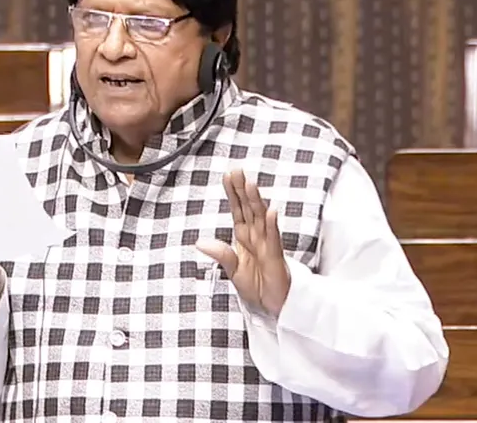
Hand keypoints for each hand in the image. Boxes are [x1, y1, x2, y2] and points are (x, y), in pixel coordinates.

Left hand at [196, 170, 291, 317]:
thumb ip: (221, 254)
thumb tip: (201, 242)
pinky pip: (273, 238)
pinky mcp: (275, 257)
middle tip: (238, 171)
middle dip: (243, 190)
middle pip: (249, 208)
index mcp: (245, 238)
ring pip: (261, 218)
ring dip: (256, 201)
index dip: (233, 193)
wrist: (275, 305)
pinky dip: (272, 225)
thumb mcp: (233, 271)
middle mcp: (257, 237)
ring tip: (250, 184)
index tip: (228, 175)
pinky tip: (271, 211)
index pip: (238, 210)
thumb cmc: (257, 286)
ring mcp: (267, 245)